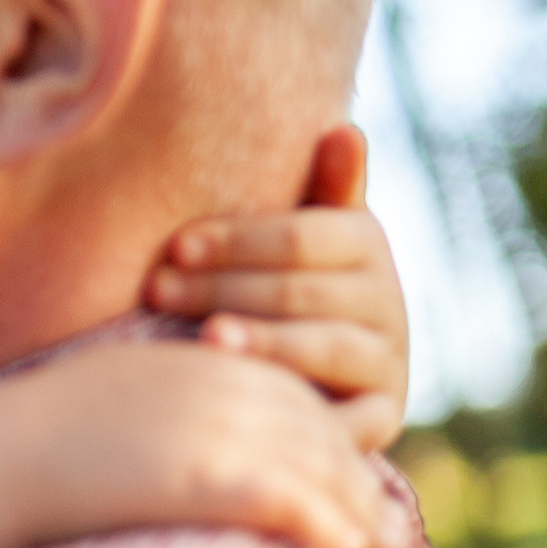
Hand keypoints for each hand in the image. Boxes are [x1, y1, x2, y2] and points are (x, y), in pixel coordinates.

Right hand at [0, 341, 403, 547]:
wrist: (1, 452)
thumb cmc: (39, 434)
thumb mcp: (118, 392)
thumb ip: (165, 400)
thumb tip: (183, 438)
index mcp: (201, 359)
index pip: (291, 396)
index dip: (331, 441)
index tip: (357, 481)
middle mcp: (220, 384)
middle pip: (315, 430)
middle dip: (358, 481)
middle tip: (391, 528)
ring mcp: (216, 426)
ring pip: (314, 466)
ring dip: (358, 511)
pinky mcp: (206, 473)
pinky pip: (288, 499)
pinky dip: (328, 525)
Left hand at [141, 125, 408, 449]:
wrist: (312, 370)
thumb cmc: (278, 281)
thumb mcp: (293, 232)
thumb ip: (318, 187)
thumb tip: (345, 129)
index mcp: (366, 243)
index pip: (299, 236)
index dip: (235, 240)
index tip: (176, 246)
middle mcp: (389, 301)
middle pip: (300, 290)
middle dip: (222, 289)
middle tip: (157, 290)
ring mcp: (389, 362)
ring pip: (323, 346)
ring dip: (261, 342)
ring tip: (204, 341)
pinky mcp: (382, 417)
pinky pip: (345, 416)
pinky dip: (301, 411)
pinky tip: (251, 404)